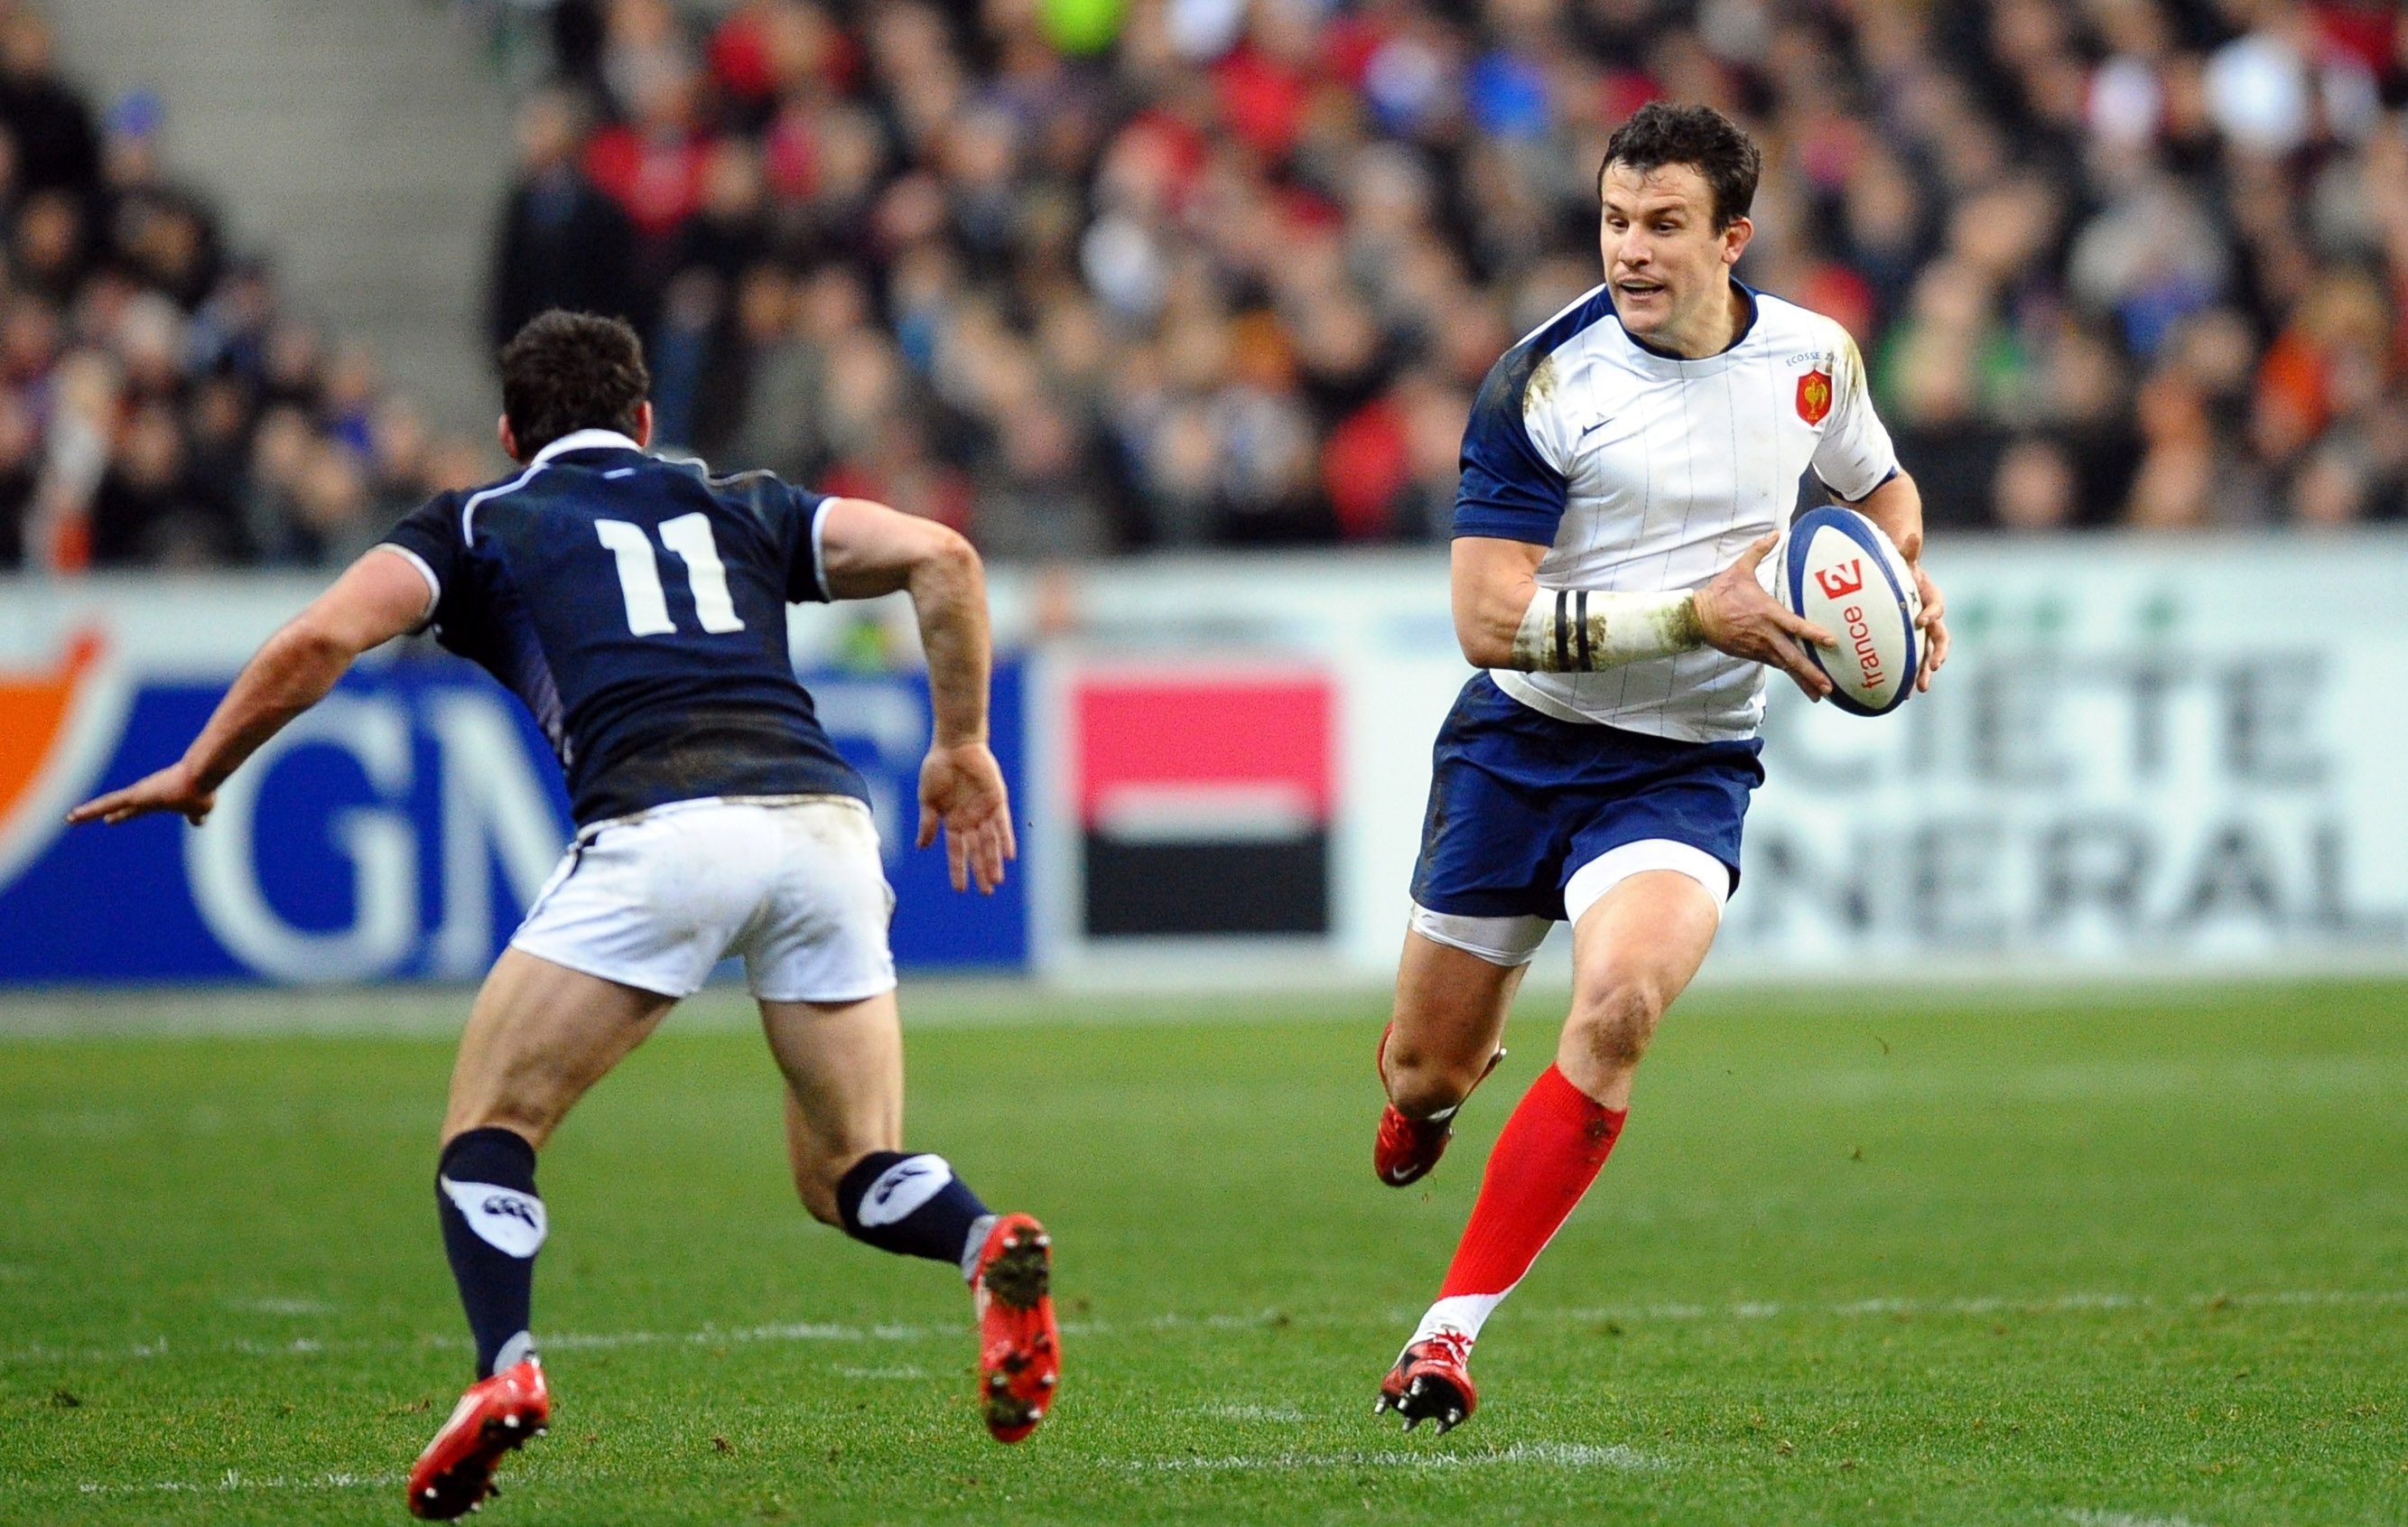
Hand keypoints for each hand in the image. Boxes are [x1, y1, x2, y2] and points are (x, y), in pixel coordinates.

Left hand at [66, 760, 214, 826]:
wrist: (202, 776)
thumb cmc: (203, 789)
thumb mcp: (201, 808)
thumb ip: (195, 816)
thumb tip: (198, 822)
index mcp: (157, 799)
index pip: (135, 810)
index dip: (121, 815)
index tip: (109, 819)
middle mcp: (144, 795)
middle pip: (117, 805)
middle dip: (98, 812)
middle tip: (77, 816)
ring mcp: (138, 794)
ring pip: (107, 804)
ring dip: (88, 812)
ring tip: (71, 818)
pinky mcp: (136, 795)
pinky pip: (109, 803)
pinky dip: (91, 810)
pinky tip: (76, 815)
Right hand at [916, 740, 1016, 893]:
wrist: (954, 745)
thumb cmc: (937, 769)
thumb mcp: (927, 799)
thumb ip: (927, 823)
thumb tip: (922, 847)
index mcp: (951, 822)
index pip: (956, 852)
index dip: (958, 870)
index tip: (959, 890)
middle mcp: (969, 820)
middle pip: (976, 852)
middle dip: (981, 872)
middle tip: (987, 892)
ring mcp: (984, 812)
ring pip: (990, 842)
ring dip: (993, 860)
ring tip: (997, 880)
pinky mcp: (997, 800)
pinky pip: (1003, 824)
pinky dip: (1005, 839)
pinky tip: (1009, 855)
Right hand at [1694, 534, 1835, 700]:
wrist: (1697, 617)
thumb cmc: (1720, 593)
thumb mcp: (1740, 569)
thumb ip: (1760, 551)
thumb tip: (1775, 532)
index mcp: (1766, 613)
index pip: (1794, 626)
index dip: (1813, 633)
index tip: (1830, 642)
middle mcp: (1765, 634)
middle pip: (1792, 657)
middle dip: (1811, 673)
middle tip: (1828, 685)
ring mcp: (1758, 647)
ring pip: (1785, 666)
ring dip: (1803, 680)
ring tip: (1820, 693)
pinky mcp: (1752, 654)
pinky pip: (1775, 664)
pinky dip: (1789, 673)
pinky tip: (1802, 682)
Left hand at [1911, 560, 1947, 692]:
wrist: (1900, 581)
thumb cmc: (1901, 570)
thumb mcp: (1903, 561)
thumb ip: (1907, 551)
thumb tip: (1911, 535)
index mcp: (1932, 599)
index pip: (1937, 608)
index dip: (1931, 614)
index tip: (1920, 621)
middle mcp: (1932, 620)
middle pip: (1940, 639)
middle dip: (1938, 655)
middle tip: (1933, 668)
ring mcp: (1924, 635)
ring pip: (1929, 656)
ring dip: (1925, 673)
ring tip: (1920, 689)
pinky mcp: (1913, 644)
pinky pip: (1914, 663)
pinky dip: (1910, 677)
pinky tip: (1902, 694)